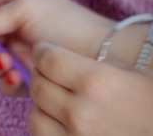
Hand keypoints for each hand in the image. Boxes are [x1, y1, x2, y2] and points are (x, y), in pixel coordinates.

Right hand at [0, 0, 112, 94]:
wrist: (102, 56)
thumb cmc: (67, 24)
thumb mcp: (26, 9)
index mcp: (15, 4)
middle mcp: (16, 29)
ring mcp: (21, 54)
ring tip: (4, 65)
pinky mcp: (29, 78)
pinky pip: (5, 81)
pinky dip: (6, 80)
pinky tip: (16, 77)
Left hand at [29, 41, 152, 134]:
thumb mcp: (137, 73)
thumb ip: (99, 61)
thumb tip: (70, 47)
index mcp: (98, 82)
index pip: (47, 58)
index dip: (43, 52)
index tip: (46, 51)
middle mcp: (82, 112)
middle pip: (38, 85)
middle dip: (42, 76)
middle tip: (53, 75)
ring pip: (35, 115)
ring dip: (43, 105)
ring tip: (59, 101)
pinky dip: (49, 128)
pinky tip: (64, 123)